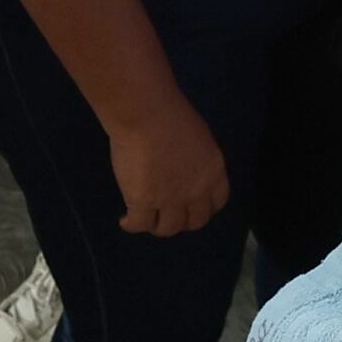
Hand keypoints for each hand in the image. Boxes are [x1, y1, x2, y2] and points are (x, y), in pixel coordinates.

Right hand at [109, 94, 229, 237]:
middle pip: (195, 222)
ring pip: (168, 228)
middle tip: (167, 215)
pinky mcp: (143, 202)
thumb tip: (184, 168)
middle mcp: (197, 191)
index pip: (217, 202)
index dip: (203, 208)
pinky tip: (125, 220)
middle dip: (182, 221)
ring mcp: (170, 200)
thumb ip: (196, 159)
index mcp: (214, 171)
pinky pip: (139, 224)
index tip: (192, 207)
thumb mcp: (197, 138)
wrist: (145, 114)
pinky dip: (131, 225)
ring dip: (157, 226)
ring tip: (145, 218)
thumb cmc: (169, 113)